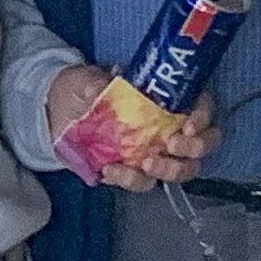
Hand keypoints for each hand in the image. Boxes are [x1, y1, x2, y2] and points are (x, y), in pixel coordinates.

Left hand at [44, 64, 218, 191]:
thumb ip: (94, 83)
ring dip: (170, 169)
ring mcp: (154, 151)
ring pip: (181, 169)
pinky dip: (131, 179)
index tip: (188, 124)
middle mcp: (168, 127)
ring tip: (147, 163)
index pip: (200, 107)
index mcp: (168, 99)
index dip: (202, 117)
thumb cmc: (83, 88)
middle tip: (171, 145)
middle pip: (199, 145)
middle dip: (194, 148)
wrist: (58, 112)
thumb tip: (98, 90)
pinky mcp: (134, 171)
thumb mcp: (87, 78)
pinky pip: (142, 181)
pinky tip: (110, 170)